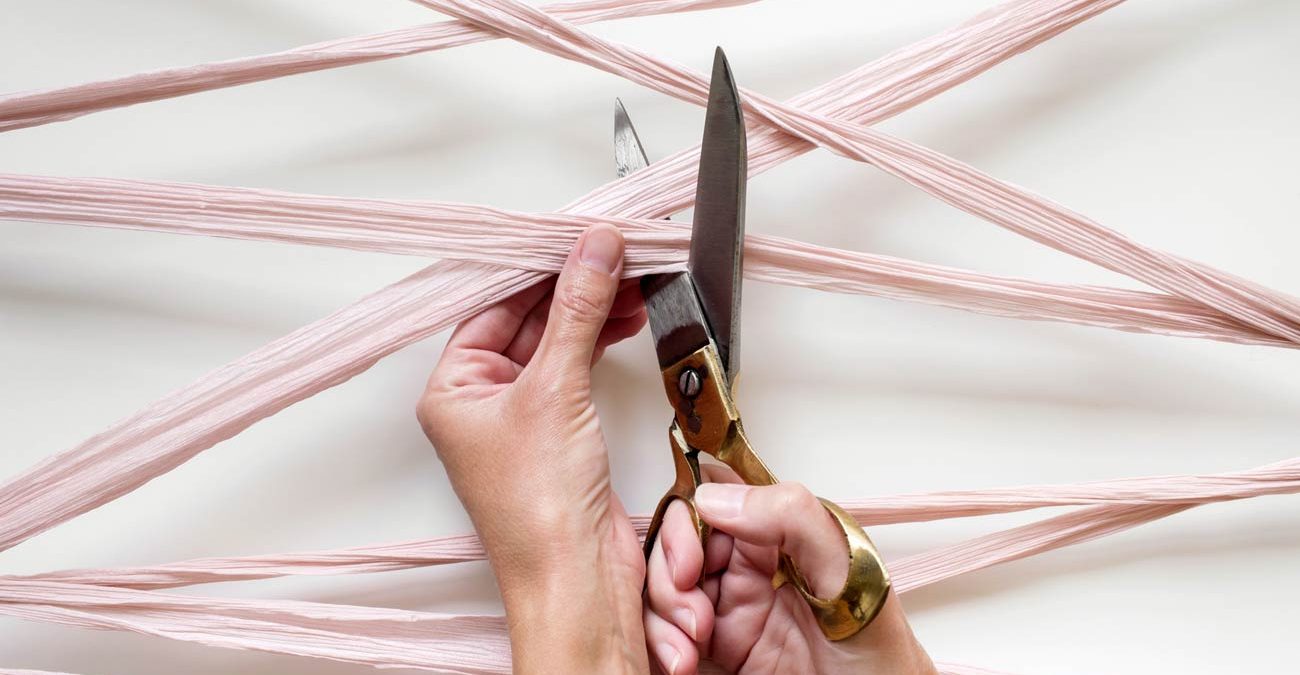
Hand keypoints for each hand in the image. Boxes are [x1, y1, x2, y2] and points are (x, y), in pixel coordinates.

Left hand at [418, 224, 649, 673]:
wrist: (576, 579)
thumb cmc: (539, 512)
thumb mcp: (556, 390)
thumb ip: (576, 312)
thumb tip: (591, 252)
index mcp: (453, 390)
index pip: (493, 304)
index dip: (537, 266)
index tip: (576, 235)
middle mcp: (483, 403)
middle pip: (527, 320)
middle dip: (573, 286)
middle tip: (613, 252)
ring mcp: (524, 421)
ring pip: (557, 344)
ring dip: (592, 312)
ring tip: (630, 280)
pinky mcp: (562, 436)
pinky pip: (578, 371)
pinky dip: (601, 343)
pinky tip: (624, 320)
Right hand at [644, 465, 935, 674]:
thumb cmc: (881, 657)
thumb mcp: (848, 572)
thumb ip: (793, 518)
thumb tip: (716, 497)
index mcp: (781, 533)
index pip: (714, 499)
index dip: (688, 518)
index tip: (691, 557)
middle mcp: (748, 566)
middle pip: (676, 544)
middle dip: (669, 573)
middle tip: (692, 609)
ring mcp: (727, 609)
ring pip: (663, 588)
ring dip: (662, 613)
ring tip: (691, 646)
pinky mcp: (715, 651)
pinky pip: (665, 633)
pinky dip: (660, 644)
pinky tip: (683, 662)